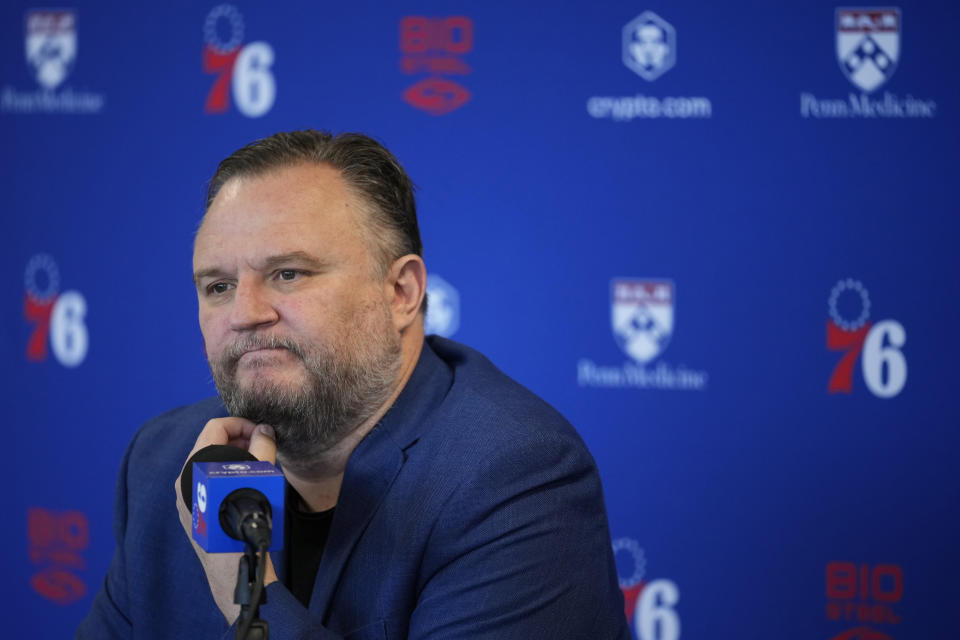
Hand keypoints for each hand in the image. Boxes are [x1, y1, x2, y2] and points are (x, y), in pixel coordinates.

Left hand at [173, 418, 279, 622]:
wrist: (234, 566)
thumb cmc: (248, 519)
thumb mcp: (261, 475)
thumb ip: (262, 446)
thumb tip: (264, 429)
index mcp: (194, 466)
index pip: (215, 427)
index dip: (241, 424)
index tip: (262, 433)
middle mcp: (182, 479)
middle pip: (210, 444)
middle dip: (239, 440)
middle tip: (263, 448)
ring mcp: (182, 497)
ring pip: (207, 464)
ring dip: (233, 458)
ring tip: (257, 466)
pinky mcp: (188, 512)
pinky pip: (205, 483)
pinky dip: (224, 475)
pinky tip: (244, 485)